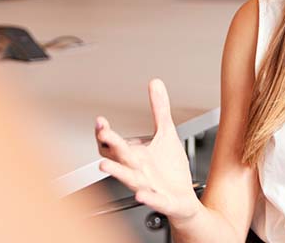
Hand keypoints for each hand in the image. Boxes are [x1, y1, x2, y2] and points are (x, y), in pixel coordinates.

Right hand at [95, 79, 201, 220]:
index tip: (100, 121)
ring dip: (117, 172)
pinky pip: (154, 200)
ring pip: (129, 180)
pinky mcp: (164, 201)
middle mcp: (137, 172)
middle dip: (110, 145)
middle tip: (103, 133)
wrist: (183, 199)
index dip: (104, 134)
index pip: (112, 146)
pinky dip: (148, 198)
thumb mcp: (166, 133)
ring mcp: (148, 187)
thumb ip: (159, 109)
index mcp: (135, 156)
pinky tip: (142, 194)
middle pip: (119, 158)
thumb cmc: (169, 169)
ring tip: (104, 165)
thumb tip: (155, 83)